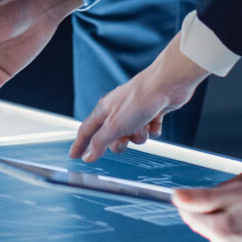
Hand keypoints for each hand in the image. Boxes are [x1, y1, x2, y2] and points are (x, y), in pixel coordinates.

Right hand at [71, 31, 209, 161]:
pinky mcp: (151, 114)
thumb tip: (87, 156)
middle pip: (112, 138)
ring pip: (133, 137)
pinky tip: (156, 119)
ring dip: (140, 135)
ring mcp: (135, 112)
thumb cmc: (139, 100)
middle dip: (120, 142)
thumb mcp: (115, 125)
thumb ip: (100, 142)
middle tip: (125, 138)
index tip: (74, 156)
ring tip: (144, 124)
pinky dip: (153, 129)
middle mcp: (118, 111)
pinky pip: (150, 132)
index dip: (80, 144)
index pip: (87, 130)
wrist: (167, 85)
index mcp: (104, 110)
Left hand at [174, 181, 241, 241]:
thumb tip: (175, 198)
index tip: (213, 193)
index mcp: (222, 233)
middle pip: (206, 225)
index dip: (197, 199)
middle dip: (216, 210)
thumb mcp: (239, 191)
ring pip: (222, 233)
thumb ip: (202, 198)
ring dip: (231, 219)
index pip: (189, 214)